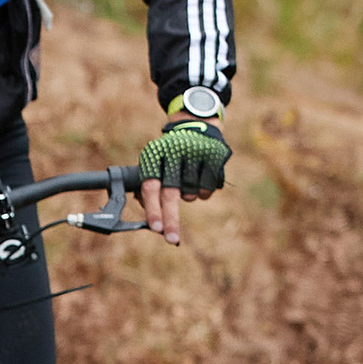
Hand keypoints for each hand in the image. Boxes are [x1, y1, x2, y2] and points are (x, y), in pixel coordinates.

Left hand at [136, 112, 229, 243]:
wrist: (197, 125)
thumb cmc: (169, 155)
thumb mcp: (155, 165)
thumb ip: (149, 191)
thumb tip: (151, 224)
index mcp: (153, 156)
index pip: (150, 187)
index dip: (152, 209)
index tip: (156, 229)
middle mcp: (172, 152)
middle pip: (170, 194)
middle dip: (171, 219)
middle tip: (171, 239)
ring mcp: (194, 152)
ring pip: (191, 193)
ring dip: (189, 197)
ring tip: (188, 181)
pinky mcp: (213, 155)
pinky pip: (207, 187)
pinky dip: (203, 191)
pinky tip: (201, 177)